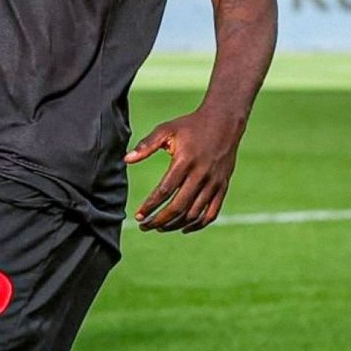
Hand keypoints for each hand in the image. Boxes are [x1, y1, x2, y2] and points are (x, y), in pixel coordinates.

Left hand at [125, 108, 241, 231]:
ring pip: (193, 214)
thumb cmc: (190, 126)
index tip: (138, 216)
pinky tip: (183, 228)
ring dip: (175, 225)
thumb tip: (126, 159)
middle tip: (145, 226)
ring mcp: (214, 182)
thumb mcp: (167, 129)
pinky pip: (211, 213)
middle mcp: (201, 174)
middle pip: (178, 207)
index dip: (150, 206)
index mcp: (185, 161)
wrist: (224, 122)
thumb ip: (146, 145)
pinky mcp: (223, 187)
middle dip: (159, 220)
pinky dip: (197, 225)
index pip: (164, 191)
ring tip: (160, 227)